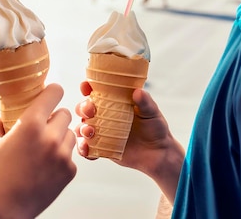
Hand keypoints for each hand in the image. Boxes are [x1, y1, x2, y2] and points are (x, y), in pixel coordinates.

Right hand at [0, 84, 76, 218]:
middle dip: (55, 118)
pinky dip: (61, 157)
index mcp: (31, 124)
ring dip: (61, 137)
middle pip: (65, 114)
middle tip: (44, 126)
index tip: (50, 94)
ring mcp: (62, 154)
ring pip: (71, 134)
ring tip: (45, 148)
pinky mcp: (70, 170)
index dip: (53, 91)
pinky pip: (71, 155)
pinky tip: (47, 165)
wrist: (5, 206)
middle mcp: (50, 136)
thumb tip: (2, 115)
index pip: (55, 92)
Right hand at [75, 81, 184, 201]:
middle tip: (90, 111)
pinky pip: (87, 149)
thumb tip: (138, 91)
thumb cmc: (155, 128)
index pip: (96, 91)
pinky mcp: (101, 148)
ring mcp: (101, 132)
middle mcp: (103, 115)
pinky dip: (83, 149)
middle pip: (84, 108)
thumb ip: (145, 102)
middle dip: (82, 108)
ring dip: (81, 128)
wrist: (158, 153)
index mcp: (113, 102)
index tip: (86, 87)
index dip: (87, 87)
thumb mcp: (152, 112)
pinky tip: (87, 149)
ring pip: (82, 128)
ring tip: (90, 132)